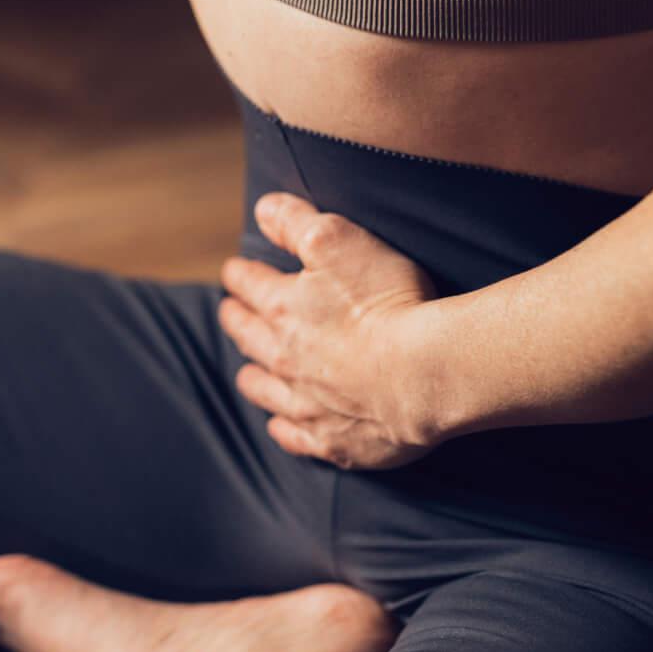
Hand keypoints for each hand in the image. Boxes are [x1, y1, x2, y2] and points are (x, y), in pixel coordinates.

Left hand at [218, 191, 444, 470]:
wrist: (423, 374)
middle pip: (249, 337)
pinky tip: (281, 426)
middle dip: (237, 321)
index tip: (234, 271)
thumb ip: (296, 221)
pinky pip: (296, 437)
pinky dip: (284, 428)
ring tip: (246, 373)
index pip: (249, 284)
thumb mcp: (338, 239)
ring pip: (266, 389)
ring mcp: (308, 404)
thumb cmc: (385, 300)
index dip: (241, 274)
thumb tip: (263, 210)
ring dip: (254, 377)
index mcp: (283, 307)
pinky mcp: (334, 441)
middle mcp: (285, 358)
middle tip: (229, 313)